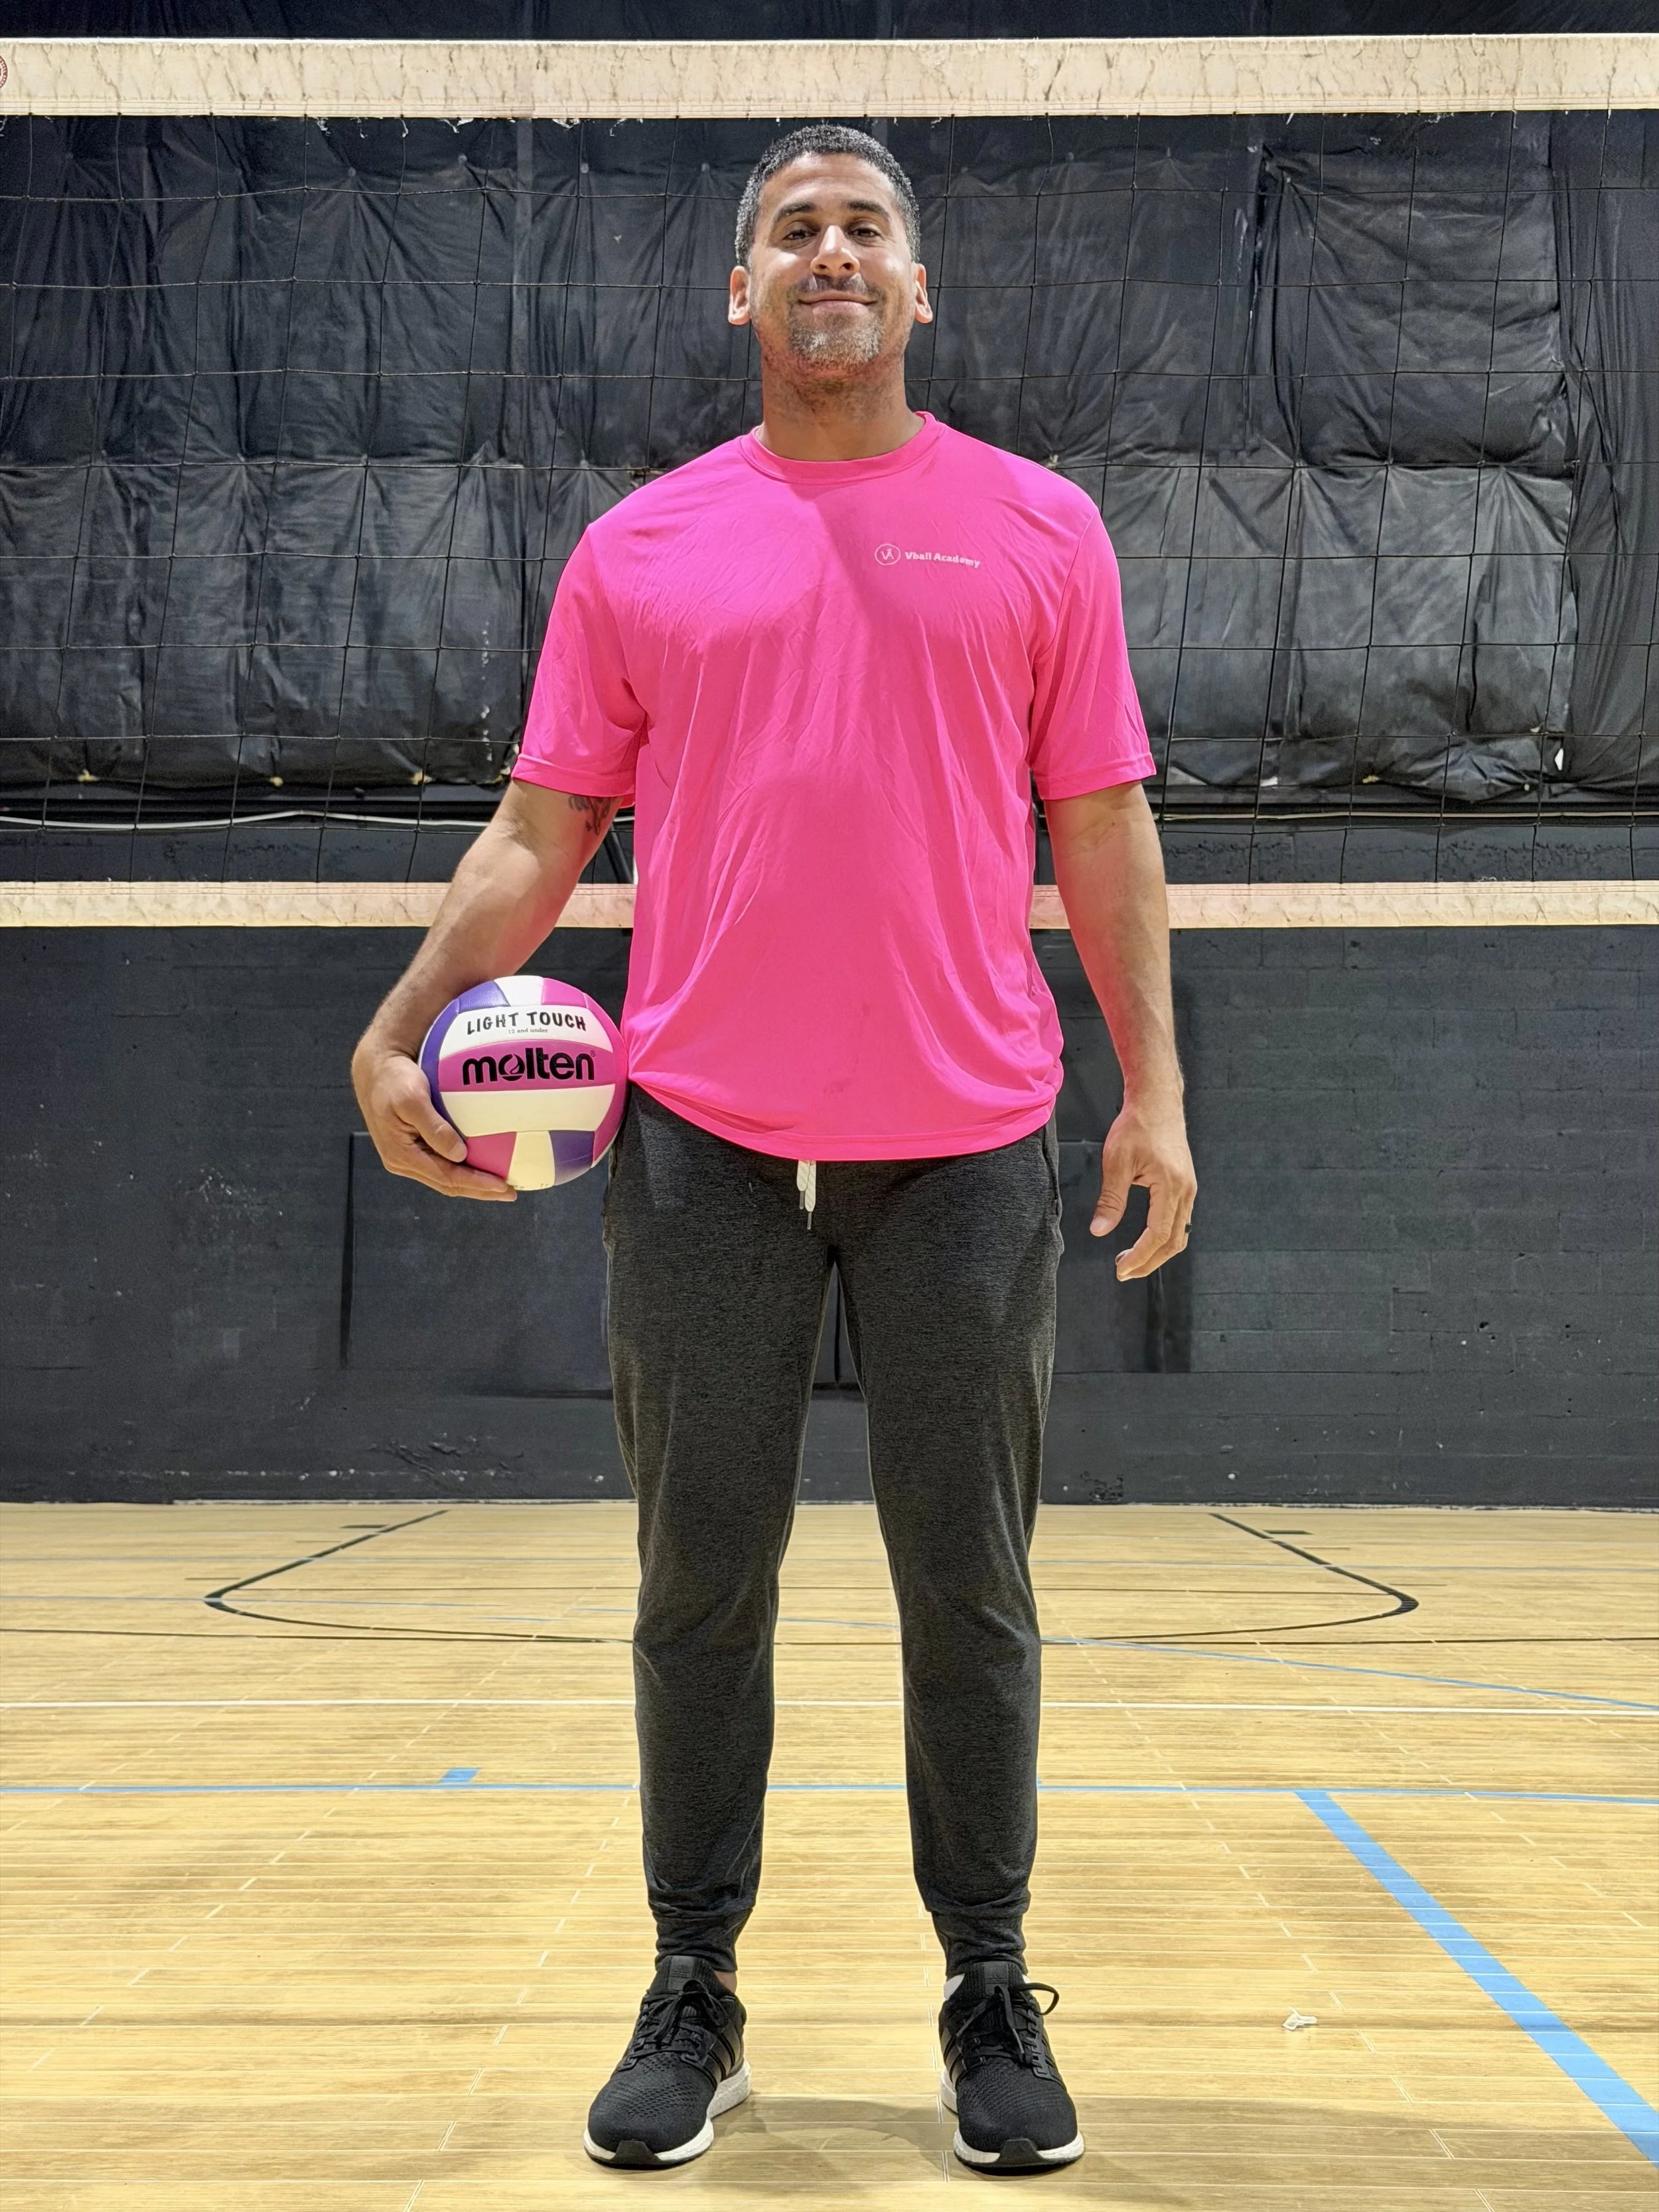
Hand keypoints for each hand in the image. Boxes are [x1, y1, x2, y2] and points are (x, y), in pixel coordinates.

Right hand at [352, 1040, 517, 1200]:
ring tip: (501, 1186)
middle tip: (510, 1193)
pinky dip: (465, 1167)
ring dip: (474, 1183)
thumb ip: (434, 1127)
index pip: (446, 1177)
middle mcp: (403, 1161)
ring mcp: (408, 1156)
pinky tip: (483, 1164)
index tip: (502, 1186)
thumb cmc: (394, 1079)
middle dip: (480, 1191)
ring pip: (445, 1177)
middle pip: (448, 1184)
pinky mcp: (414, 1146)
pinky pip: (443, 1163)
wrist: (376, 1068)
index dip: (476, 1184)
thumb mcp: (412, 1099)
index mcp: (401, 1155)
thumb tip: (460, 1155)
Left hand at [1092, 1097, 1194, 1278]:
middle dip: (1149, 1262)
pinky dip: (1164, 1237)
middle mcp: (1185, 1191)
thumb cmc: (1137, 1125)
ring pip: (1180, 1233)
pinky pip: (1180, 1220)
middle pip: (1174, 1241)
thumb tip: (1100, 1230)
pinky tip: (1145, 1240)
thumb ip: (1111, 1199)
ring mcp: (1188, 1188)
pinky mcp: (1185, 1185)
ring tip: (1131, 1260)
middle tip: (1124, 1272)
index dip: (1140, 1256)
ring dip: (1157, 1252)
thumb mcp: (1117, 1162)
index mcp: (1171, 1186)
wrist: (1157, 1101)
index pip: (1159, 1235)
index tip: (1121, 1269)